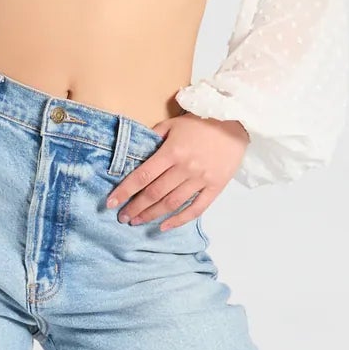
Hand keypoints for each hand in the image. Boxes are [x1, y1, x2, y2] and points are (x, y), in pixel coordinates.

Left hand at [104, 113, 248, 229]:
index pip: (142, 176)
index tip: (111, 203)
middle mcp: (184, 168)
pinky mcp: (215, 188)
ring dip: (152, 215)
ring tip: (137, 222)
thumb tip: (136, 151)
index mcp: (172, 152)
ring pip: (171, 203)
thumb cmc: (202, 123)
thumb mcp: (174, 123)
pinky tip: (164, 226)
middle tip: (122, 217)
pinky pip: (195, 209)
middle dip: (135, 207)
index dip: (125, 191)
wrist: (236, 123)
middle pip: (154, 193)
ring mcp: (201, 180)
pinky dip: (179, 220)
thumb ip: (154, 136)